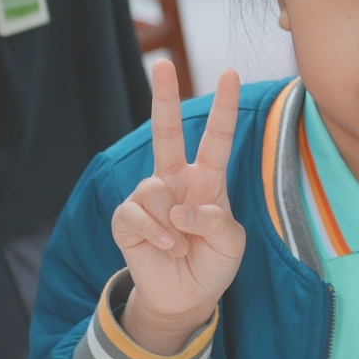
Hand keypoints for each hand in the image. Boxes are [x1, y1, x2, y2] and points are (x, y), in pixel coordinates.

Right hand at [113, 61, 244, 353]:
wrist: (187, 296)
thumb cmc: (212, 262)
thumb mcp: (230, 243)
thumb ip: (214, 221)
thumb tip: (181, 209)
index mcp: (207, 179)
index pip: (216, 137)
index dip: (222, 107)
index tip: (230, 73)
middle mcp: (176, 180)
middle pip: (166, 132)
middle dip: (163, 97)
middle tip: (162, 63)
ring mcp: (150, 197)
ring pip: (155, 189)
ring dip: (174, 224)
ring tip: (183, 244)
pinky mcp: (127, 219)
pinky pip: (137, 215)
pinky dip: (158, 235)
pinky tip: (169, 249)